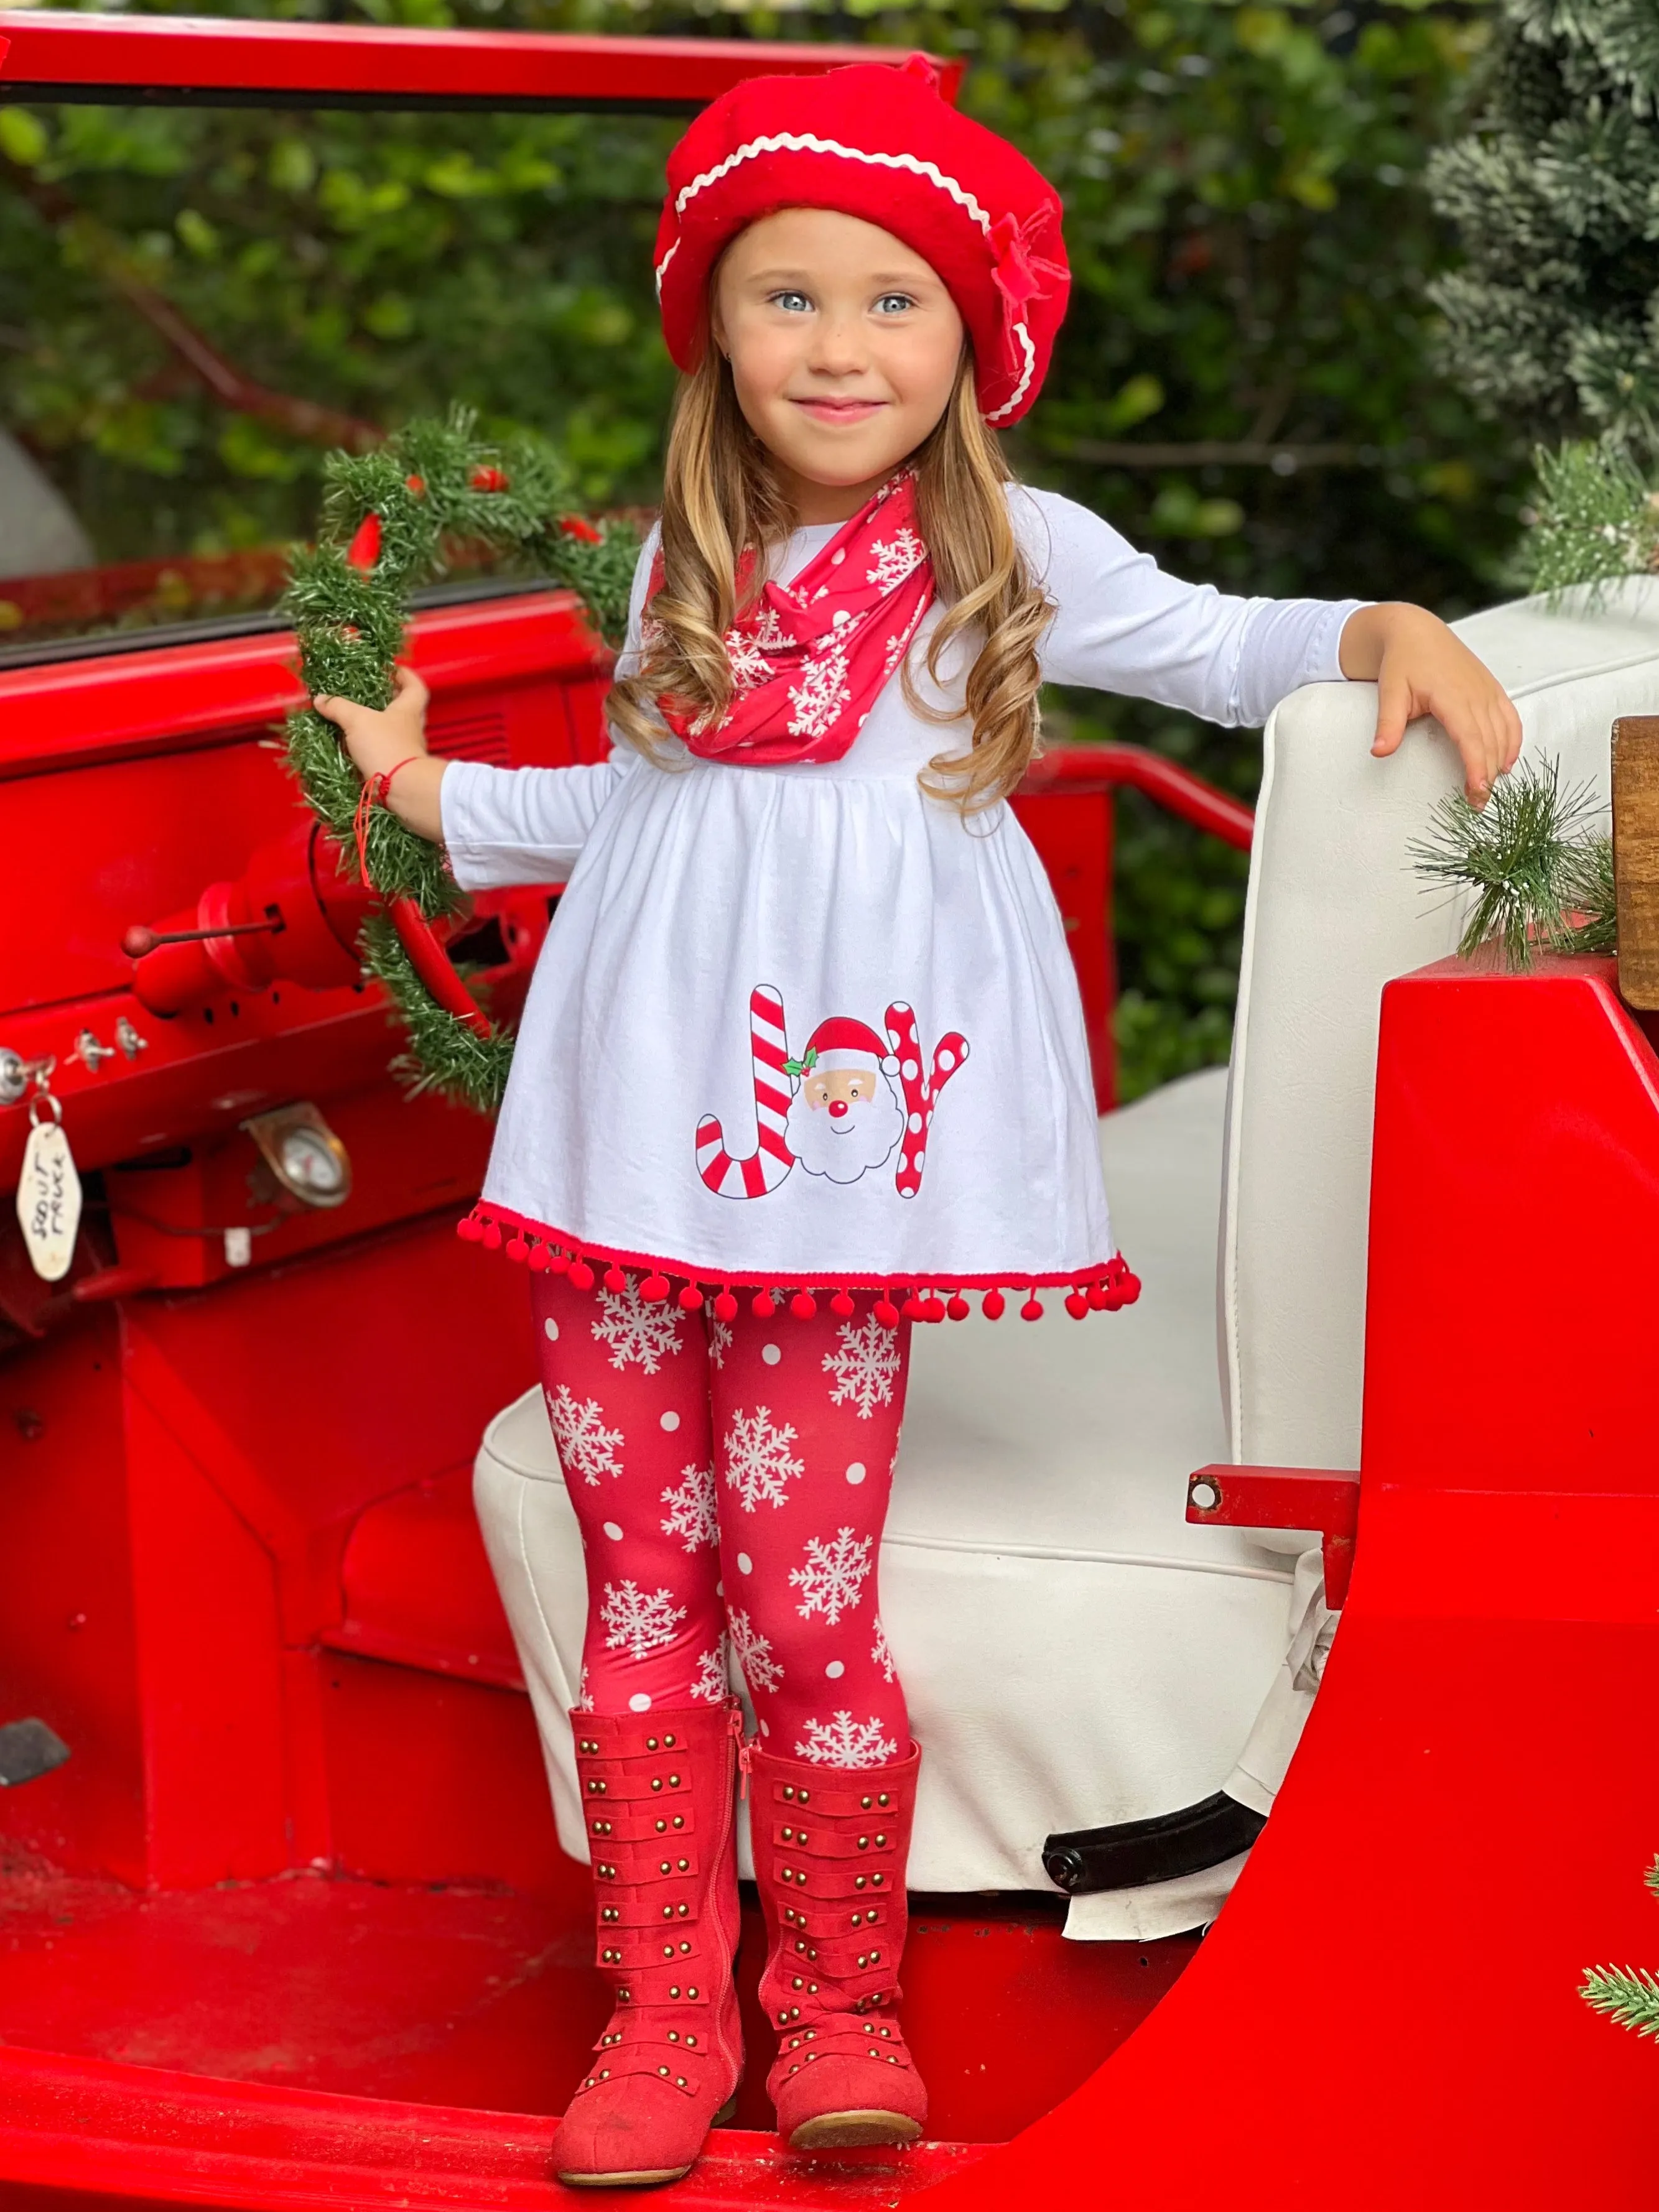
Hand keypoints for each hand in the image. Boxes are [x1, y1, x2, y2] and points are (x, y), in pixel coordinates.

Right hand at [313, 664, 429, 779]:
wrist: (402, 789)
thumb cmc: (386, 747)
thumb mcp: (358, 721)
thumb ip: (338, 707)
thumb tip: (321, 699)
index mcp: (409, 709)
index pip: (415, 686)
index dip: (404, 675)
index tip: (391, 669)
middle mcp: (410, 728)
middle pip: (403, 708)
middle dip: (386, 699)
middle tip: (366, 693)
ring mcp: (405, 749)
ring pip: (391, 731)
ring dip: (374, 724)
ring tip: (351, 718)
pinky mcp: (396, 767)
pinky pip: (382, 751)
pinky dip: (368, 746)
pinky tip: (350, 744)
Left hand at [1338, 603, 1521, 806]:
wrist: (1416, 631)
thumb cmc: (1401, 663)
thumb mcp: (1390, 692)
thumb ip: (1388, 724)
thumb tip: (1379, 752)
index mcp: (1453, 697)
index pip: (1471, 739)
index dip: (1476, 768)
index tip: (1476, 793)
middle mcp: (1477, 694)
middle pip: (1490, 742)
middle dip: (1487, 775)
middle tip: (1478, 805)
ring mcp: (1488, 691)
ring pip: (1504, 733)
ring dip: (1500, 762)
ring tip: (1490, 789)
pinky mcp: (1492, 689)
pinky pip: (1511, 719)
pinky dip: (1513, 741)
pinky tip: (1506, 762)